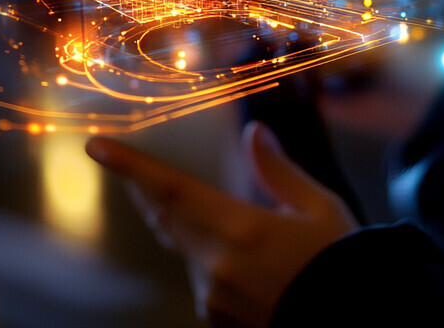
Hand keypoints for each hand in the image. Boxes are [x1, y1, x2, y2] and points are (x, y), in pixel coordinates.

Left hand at [86, 121, 358, 327]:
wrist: (346, 318)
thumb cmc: (339, 260)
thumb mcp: (320, 207)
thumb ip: (279, 171)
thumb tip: (255, 133)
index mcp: (243, 230)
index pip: (173, 191)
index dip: (132, 167)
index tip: (97, 147)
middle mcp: (217, 265)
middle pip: (165, 216)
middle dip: (145, 188)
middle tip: (131, 165)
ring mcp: (212, 297)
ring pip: (184, 245)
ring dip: (186, 222)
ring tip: (221, 210)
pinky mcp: (216, 317)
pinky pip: (200, 274)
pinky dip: (208, 253)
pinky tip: (242, 253)